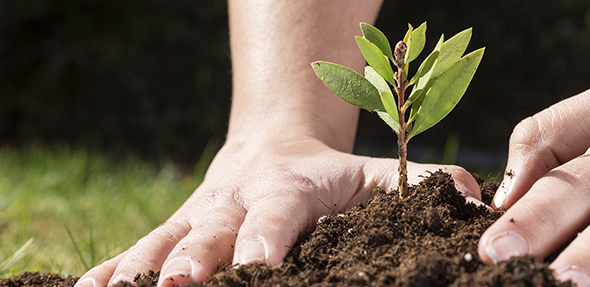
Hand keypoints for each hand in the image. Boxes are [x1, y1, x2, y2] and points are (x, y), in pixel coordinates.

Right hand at [77, 138, 480, 286]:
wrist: (269, 148)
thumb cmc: (332, 177)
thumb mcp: (377, 175)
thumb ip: (424, 187)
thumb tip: (480, 205)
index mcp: (290, 189)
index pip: (280, 213)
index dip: (268, 239)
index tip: (260, 267)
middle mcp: (235, 202)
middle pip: (209, 232)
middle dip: (194, 262)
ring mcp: (195, 217)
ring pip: (160, 243)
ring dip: (140, 272)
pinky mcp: (169, 231)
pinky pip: (133, 252)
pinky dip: (109, 273)